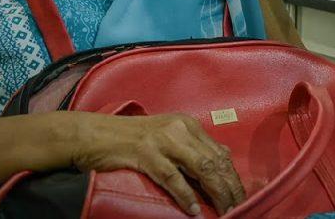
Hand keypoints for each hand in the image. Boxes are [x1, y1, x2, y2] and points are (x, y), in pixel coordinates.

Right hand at [68, 111, 245, 214]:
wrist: (96, 134)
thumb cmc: (131, 138)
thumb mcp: (166, 136)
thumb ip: (190, 147)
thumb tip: (219, 161)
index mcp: (187, 124)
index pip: (218, 151)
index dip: (231, 175)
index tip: (239, 194)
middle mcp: (179, 128)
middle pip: (214, 160)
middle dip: (229, 186)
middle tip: (237, 206)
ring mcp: (162, 140)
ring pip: (200, 167)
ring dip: (215, 192)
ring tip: (224, 210)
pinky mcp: (146, 153)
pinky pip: (172, 177)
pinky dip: (185, 196)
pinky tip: (193, 210)